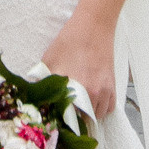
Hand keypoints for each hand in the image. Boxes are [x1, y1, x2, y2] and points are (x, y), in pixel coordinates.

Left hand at [43, 8, 115, 132]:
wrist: (93, 28)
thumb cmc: (68, 42)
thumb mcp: (48, 60)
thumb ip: (42, 80)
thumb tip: (35, 97)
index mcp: (70, 87)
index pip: (63, 116)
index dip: (58, 120)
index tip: (54, 119)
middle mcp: (88, 92)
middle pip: (80, 120)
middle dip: (72, 120)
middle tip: (65, 114)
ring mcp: (102, 91)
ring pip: (95, 117)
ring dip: (87, 116)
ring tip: (78, 108)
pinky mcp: (112, 87)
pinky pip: (108, 109)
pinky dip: (101, 110)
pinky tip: (91, 103)